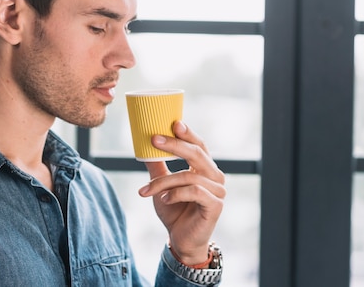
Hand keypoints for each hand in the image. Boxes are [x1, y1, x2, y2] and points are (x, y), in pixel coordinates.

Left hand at [138, 121, 224, 265]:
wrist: (180, 240)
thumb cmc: (174, 211)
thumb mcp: (161, 185)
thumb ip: (157, 166)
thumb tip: (145, 146)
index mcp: (204, 168)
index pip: (199, 145)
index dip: (187, 133)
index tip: (173, 123)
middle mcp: (214, 176)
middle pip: (197, 154)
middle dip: (175, 145)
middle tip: (155, 139)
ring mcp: (218, 191)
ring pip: (188, 176)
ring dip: (164, 182)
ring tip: (147, 191)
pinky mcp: (216, 205)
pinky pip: (194, 191)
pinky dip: (175, 194)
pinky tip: (164, 200)